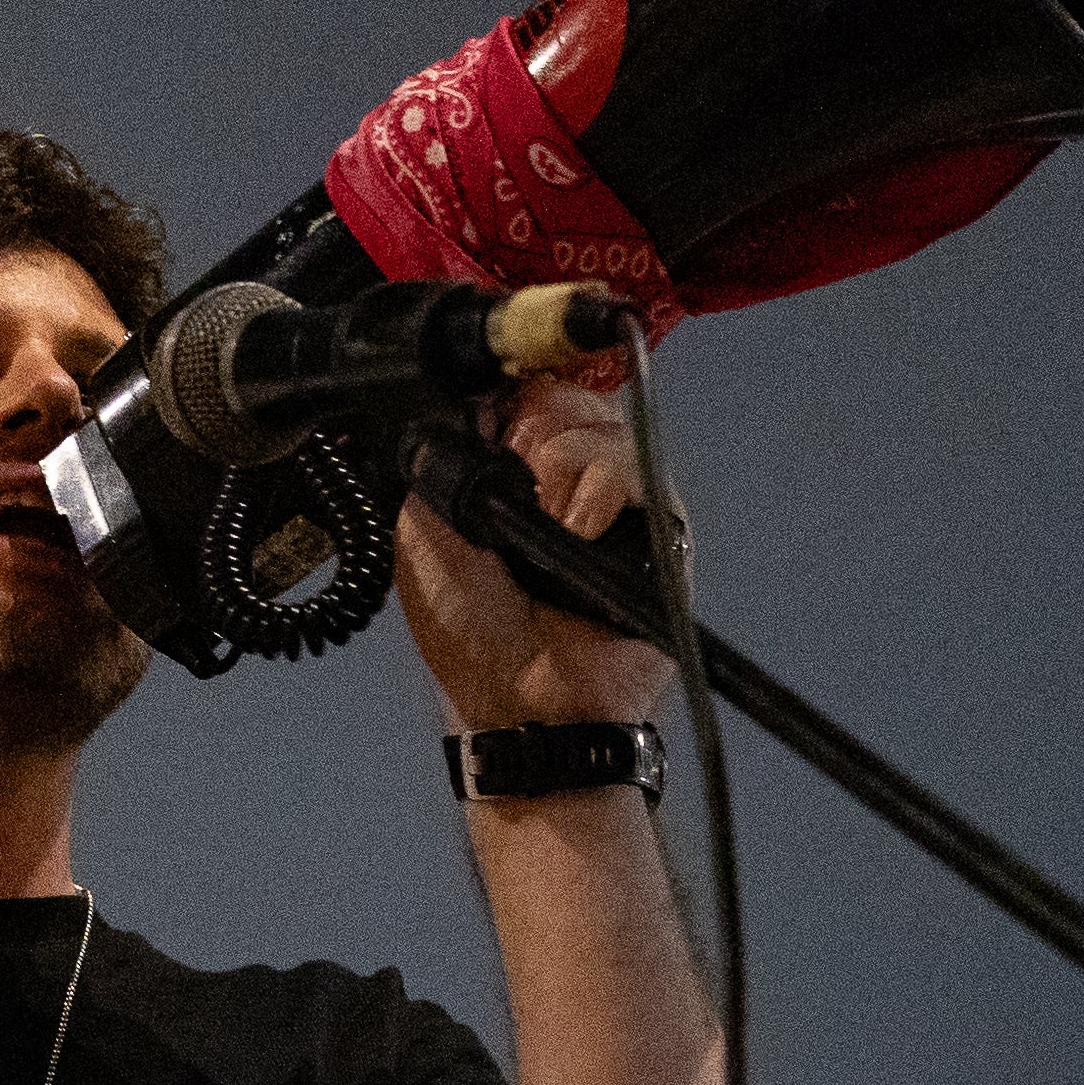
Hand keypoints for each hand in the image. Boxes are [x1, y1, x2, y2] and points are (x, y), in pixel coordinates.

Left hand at [394, 371, 674, 735]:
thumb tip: (474, 397)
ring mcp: (616, 497)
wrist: (520, 695)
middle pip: (563, 393)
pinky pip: (634, 465)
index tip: (493, 423)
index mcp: (513, 471)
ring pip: (599, 421)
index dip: (508, 395)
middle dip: (529, 431)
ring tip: (543, 527)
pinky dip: (597, 491)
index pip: (523, 390)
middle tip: (514, 489)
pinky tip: (576, 530)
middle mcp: (568, 475)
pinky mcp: (659, 524)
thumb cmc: (471, 629)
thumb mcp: (424, 528)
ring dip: (558, 469)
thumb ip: (441, 459)